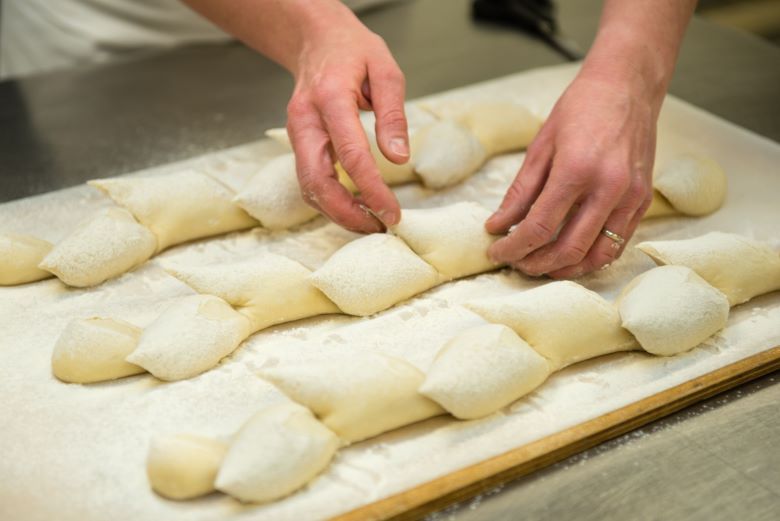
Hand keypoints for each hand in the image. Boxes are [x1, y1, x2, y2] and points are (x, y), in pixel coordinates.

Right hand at [285, 6, 407, 232]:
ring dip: (338, 212)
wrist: (316, 39)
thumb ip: (392, 114)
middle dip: (347, 213)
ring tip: (371, 222)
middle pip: (317, 182)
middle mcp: (306, 121)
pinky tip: (357, 207)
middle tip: (379, 226)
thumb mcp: (385, 69)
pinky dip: (331, 201)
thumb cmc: (353, 51)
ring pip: (308, 188)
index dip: (372, 189)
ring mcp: (297, 134)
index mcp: (330, 98)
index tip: (392, 211)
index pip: (351, 155)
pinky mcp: (299, 144)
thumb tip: (399, 158)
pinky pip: (310, 181)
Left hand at [485, 74, 656, 277]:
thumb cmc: (581, 110)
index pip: (539, 228)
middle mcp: (608, 188)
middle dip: (537, 264)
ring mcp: (631, 197)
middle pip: (568, 249)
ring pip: (597, 255)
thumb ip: (519, 192)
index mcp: (576, 171)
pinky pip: (618, 243)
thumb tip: (497, 225)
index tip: (496, 253)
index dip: (513, 248)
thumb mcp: (540, 147)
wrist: (627, 86)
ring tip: (542, 265)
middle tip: (516, 264)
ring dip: (566, 269)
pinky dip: (592, 257)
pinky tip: (571, 255)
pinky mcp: (644, 201)